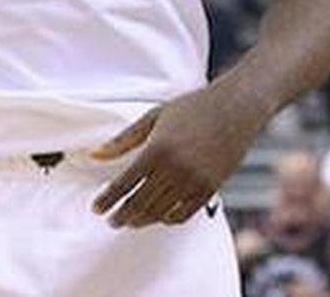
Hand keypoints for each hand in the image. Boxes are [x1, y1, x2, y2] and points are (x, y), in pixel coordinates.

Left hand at [90, 83, 267, 228]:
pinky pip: (186, 212)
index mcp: (157, 148)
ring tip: (129, 222)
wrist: (235, 108)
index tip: (96, 208)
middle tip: (110, 221)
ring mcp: (196, 180)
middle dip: (122, 214)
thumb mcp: (152, 117)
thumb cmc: (190, 108)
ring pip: (162, 211)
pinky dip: (168, 218)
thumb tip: (93, 155)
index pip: (125, 183)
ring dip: (143, 220)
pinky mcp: (212, 187)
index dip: (108, 199)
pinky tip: (157, 217)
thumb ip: (122, 140)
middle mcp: (176, 168)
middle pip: (142, 201)